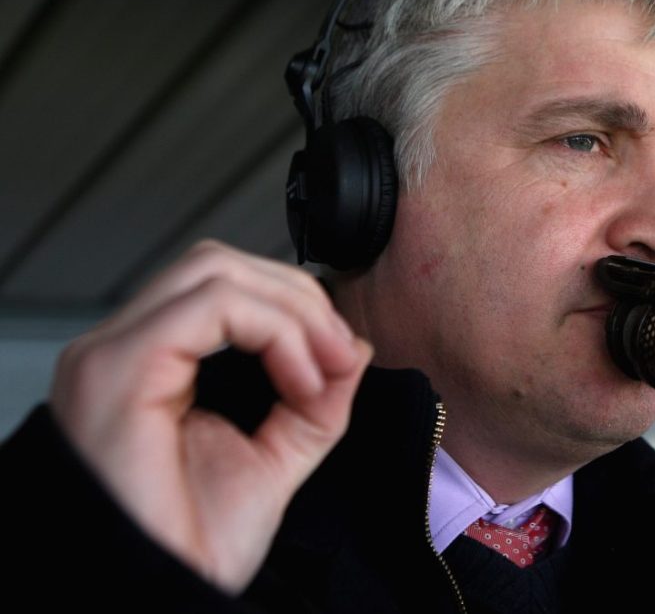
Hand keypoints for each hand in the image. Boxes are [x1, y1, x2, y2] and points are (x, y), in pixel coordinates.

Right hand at [49, 240, 370, 592]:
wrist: (155, 603)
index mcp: (148, 366)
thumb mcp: (273, 461)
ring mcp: (112, 354)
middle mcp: (120, 350)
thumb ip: (313, 402)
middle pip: (219, 264)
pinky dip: (275, 330)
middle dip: (297, 299)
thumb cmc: (190, 547)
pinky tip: (300, 380)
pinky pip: (211, 305)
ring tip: (322, 369)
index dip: (293, 305)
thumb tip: (352, 346)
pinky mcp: (118, 368)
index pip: (221, 287)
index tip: (341, 357)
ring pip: (215, 271)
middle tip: (338, 354)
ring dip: (292, 311)